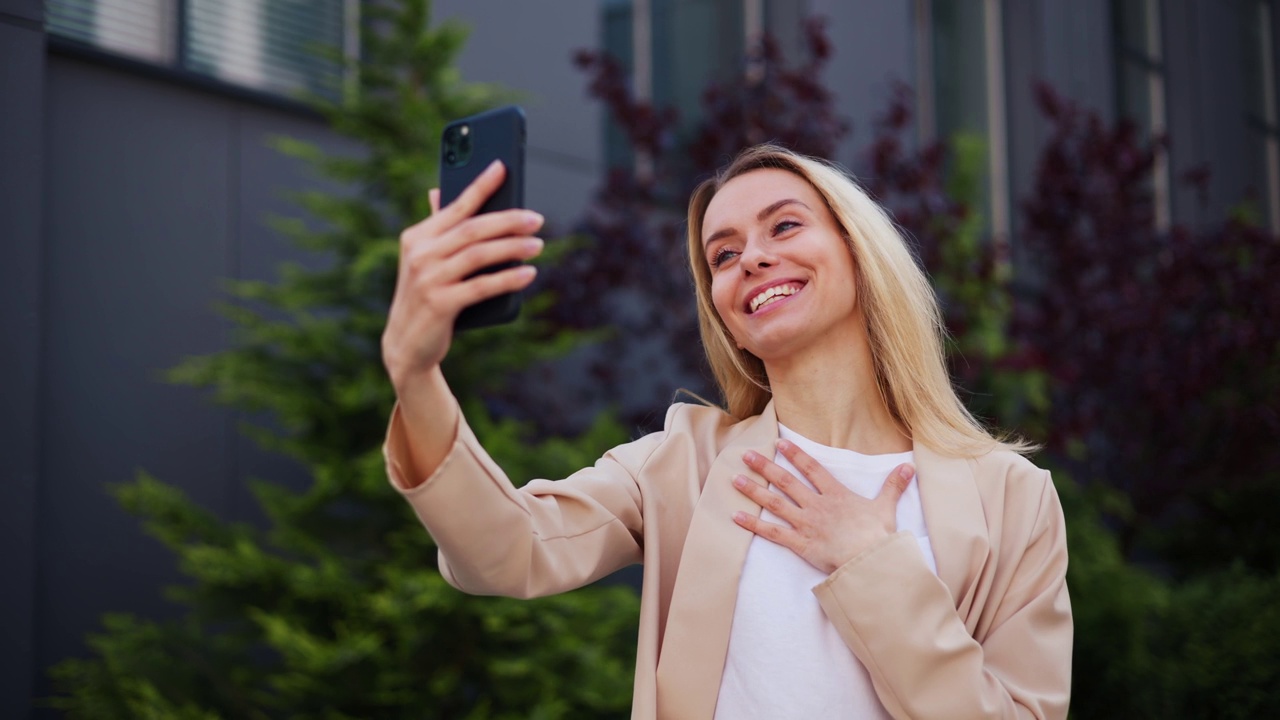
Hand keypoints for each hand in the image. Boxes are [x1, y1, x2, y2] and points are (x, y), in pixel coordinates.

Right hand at [382, 160, 544, 392]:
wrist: (406, 345)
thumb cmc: (425, 296)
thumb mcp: (425, 261)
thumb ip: (437, 230)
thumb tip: (438, 191)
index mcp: (417, 237)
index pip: (455, 205)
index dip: (479, 185)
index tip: (503, 166)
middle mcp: (420, 254)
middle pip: (473, 229)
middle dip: (508, 220)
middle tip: (536, 219)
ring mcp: (428, 279)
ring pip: (479, 255)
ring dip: (513, 248)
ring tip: (538, 245)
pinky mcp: (440, 304)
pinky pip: (481, 286)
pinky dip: (507, 278)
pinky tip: (528, 274)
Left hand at [731, 440, 915, 573]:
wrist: (870, 561)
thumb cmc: (878, 536)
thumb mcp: (886, 507)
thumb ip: (893, 485)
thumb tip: (908, 466)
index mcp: (836, 495)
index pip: (812, 469)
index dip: (795, 455)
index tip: (779, 443)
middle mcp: (816, 505)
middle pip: (786, 482)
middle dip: (765, 467)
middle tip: (746, 455)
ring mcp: (806, 524)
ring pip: (775, 503)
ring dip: (754, 491)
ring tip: (735, 479)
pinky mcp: (800, 543)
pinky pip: (772, 532)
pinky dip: (753, 525)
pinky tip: (736, 517)